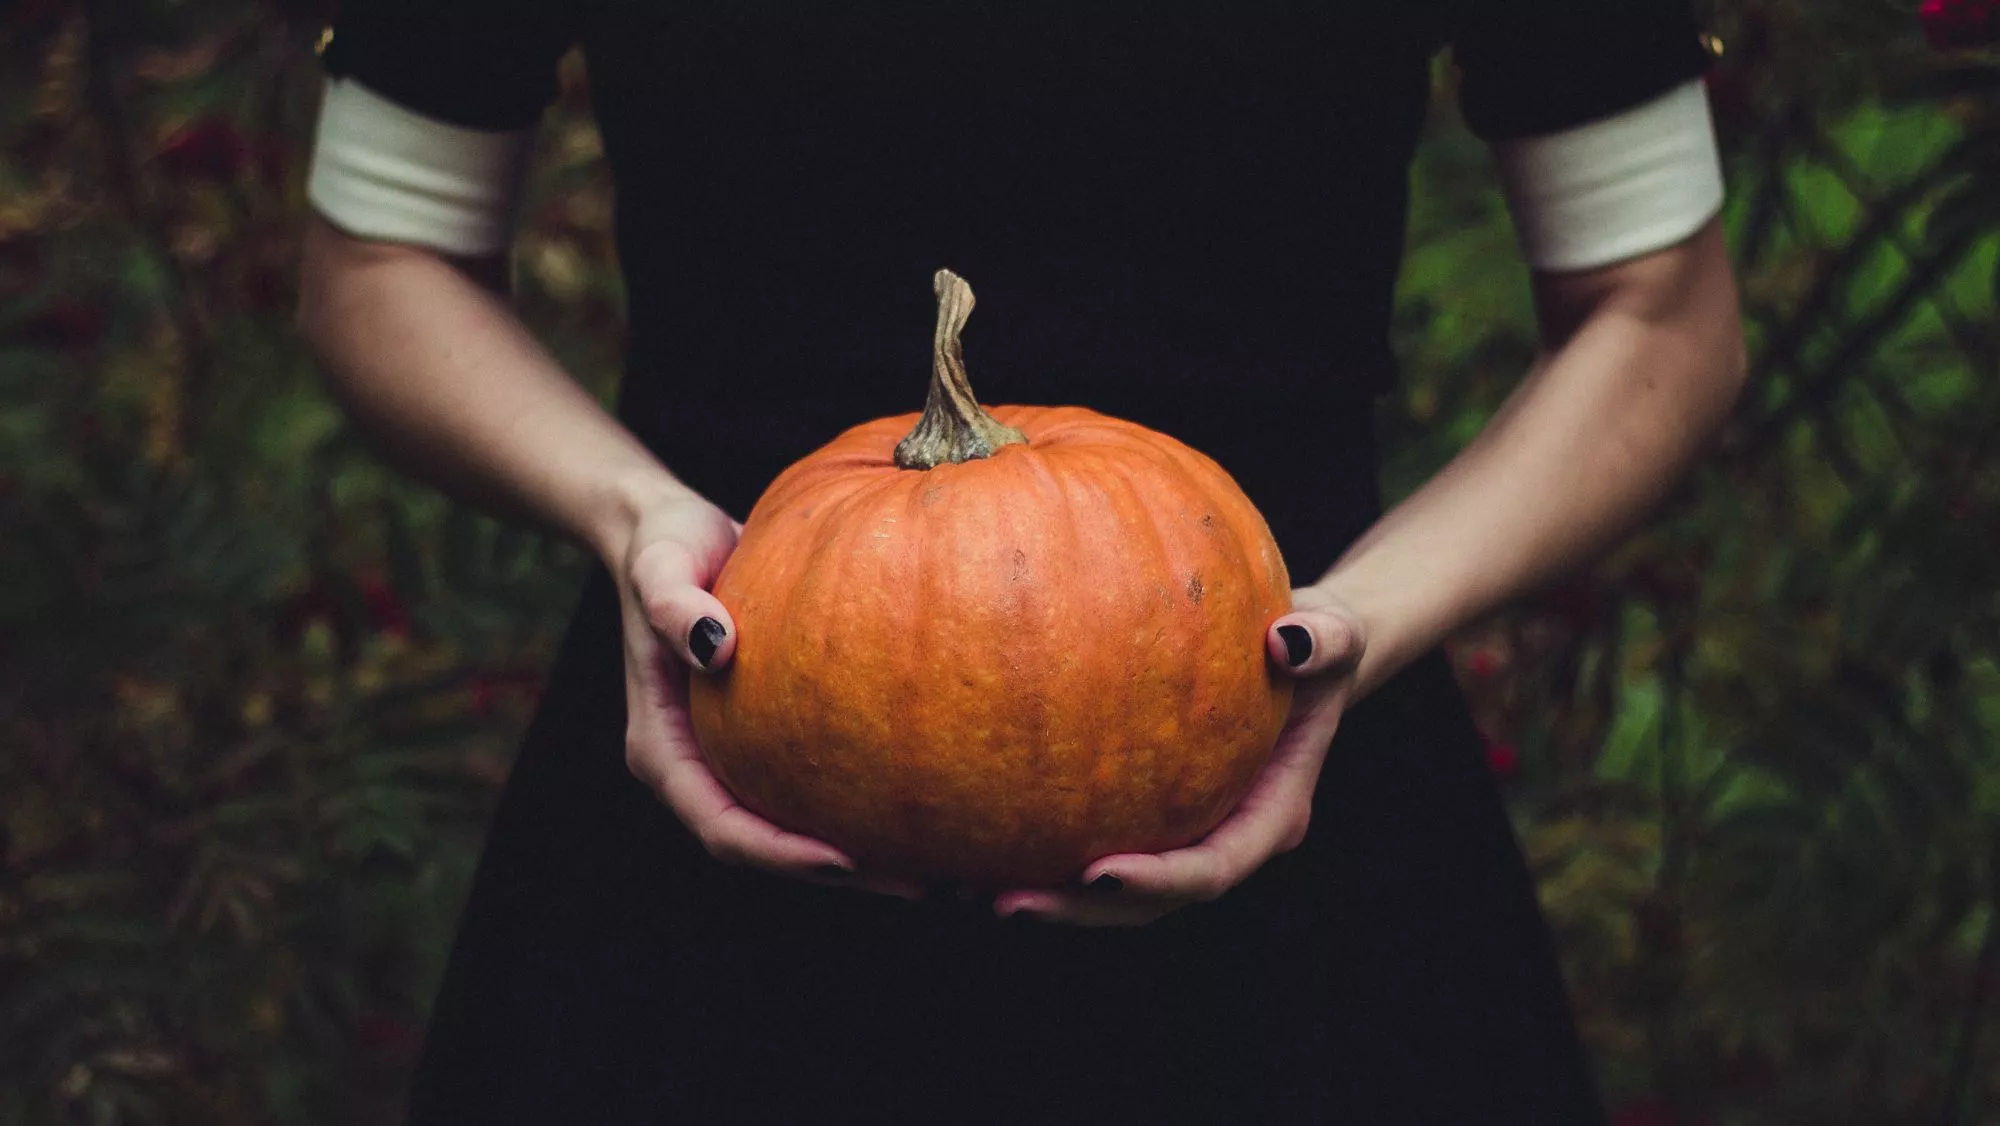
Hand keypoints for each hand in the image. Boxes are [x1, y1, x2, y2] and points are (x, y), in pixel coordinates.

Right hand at [613, 490, 923, 899]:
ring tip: (942, 862)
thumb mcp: (660, 565)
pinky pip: (818, 785)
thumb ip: (673, 604)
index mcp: (663, 751)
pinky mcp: (769, 739)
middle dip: (840, 873)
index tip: (844, 859)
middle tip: (923, 882)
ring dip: (863, 854)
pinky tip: (929, 799)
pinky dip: (864, 802)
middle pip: (767, 847)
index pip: (721, 827)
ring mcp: (734, 758)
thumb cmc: (664, 546)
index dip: (779, 854)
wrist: (675, 533)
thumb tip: (716, 647)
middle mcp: (699, 768)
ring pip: (796, 828)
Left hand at [990, 585, 1365, 925]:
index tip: (1099, 874)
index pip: (1212, 868)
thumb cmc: (1315, 639)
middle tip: (1007, 902)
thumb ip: (1325, 640)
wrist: (1296, 650)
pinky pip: (1086, 837)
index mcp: (1269, 815)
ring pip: (1110, 887)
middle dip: (1080, 910)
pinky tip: (970, 837)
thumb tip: (1288, 642)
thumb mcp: (1336, 631)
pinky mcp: (1142, 812)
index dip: (1158, 883)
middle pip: (1148, 902)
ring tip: (968, 887)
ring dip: (1047, 895)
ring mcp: (1180, 831)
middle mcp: (1220, 836)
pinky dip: (1035, 846)